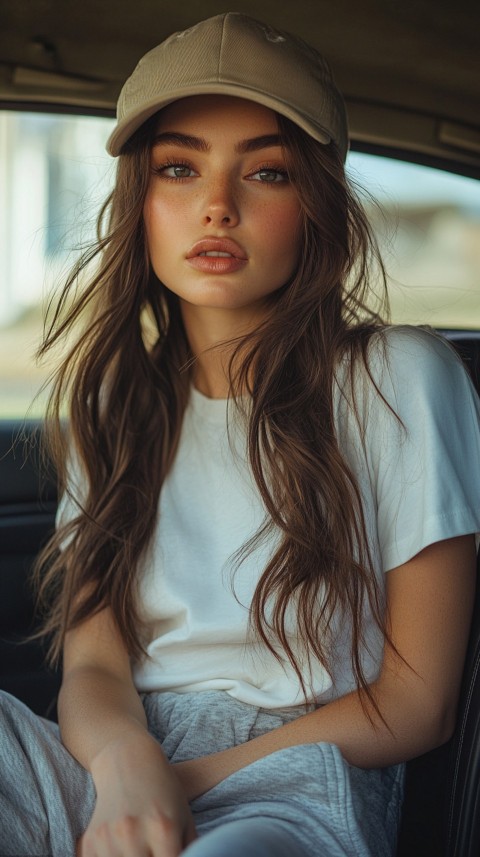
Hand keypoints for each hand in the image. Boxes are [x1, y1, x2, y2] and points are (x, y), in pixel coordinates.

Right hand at [77, 737, 196, 855]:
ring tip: (140, 852)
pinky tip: (120, 853)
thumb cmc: (165, 792)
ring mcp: (108, 838)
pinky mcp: (89, 842)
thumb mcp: (185, 819)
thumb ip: (192, 850)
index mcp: (163, 829)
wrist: (129, 763)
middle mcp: (133, 834)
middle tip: (154, 854)